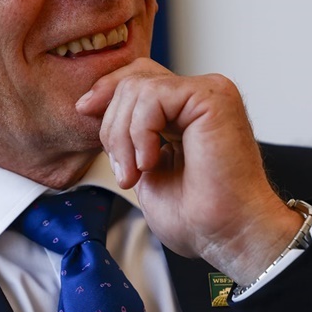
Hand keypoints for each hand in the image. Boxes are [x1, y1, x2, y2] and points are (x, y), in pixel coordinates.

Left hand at [76, 59, 301, 282]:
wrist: (228, 234)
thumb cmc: (197, 215)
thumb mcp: (144, 167)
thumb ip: (126, 134)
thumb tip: (92, 105)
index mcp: (186, 110)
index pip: (138, 77)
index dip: (106, 89)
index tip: (84, 109)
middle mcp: (199, 95)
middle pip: (132, 80)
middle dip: (112, 127)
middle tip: (124, 171)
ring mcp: (208, 92)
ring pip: (136, 89)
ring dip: (123, 137)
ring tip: (137, 173)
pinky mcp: (212, 96)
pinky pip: (153, 97)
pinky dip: (141, 132)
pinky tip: (151, 162)